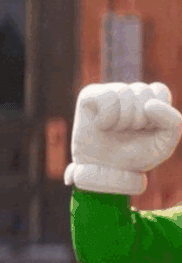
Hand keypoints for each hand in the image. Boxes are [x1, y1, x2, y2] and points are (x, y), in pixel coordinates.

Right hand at [65, 82, 181, 194]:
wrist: (105, 172)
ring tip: (115, 130)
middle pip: (143, 91)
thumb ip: (173, 123)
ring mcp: (108, 92)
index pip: (159, 90)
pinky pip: (107, 96)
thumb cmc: (134, 157)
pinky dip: (107, 117)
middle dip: (138, 119)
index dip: (156, 112)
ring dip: (122, 120)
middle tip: (128, 132)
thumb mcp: (164, 144)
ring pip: (124, 93)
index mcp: (147, 101)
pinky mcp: (89, 95)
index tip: (147, 129)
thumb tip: (150, 105)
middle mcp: (128, 94)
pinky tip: (101, 126)